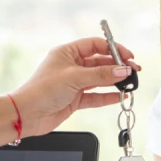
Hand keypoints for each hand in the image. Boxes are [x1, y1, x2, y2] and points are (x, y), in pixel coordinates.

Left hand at [11, 37, 141, 136]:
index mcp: (67, 53)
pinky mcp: (75, 99)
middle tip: (134, 70)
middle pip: (100, 62)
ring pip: (100, 79)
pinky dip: (108, 96)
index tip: (128, 56)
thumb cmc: (42, 90)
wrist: (27, 115)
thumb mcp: (74, 78)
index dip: (113, 49)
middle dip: (117, 66)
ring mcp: (74, 83)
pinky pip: (96, 96)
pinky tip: (120, 96)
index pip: (95, 45)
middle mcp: (71, 66)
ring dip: (114, 81)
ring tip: (130, 82)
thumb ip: (101, 75)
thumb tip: (123, 70)